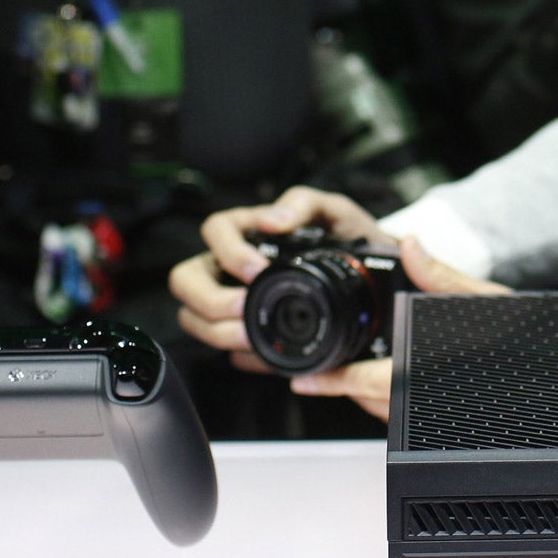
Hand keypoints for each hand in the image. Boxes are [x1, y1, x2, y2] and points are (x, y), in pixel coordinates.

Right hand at [168, 186, 382, 365]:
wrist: (371, 280)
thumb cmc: (346, 239)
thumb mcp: (332, 211)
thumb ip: (305, 203)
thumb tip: (274, 218)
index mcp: (248, 232)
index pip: (214, 231)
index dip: (226, 251)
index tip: (254, 269)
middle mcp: (231, 266)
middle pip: (186, 280)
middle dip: (208, 298)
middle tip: (242, 308)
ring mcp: (232, 299)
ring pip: (193, 317)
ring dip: (217, 330)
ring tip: (250, 335)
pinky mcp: (244, 331)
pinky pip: (223, 347)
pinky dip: (238, 354)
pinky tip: (260, 353)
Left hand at [286, 238, 507, 421]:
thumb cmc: (528, 342)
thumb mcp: (486, 299)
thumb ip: (443, 276)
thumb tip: (411, 246)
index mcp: (435, 369)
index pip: (375, 382)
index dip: (338, 383)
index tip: (309, 382)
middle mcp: (436, 398)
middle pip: (374, 403)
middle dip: (345, 388)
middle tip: (317, 374)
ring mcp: (441, 415)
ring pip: (387, 416)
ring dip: (364, 398)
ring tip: (342, 379)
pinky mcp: (446, 420)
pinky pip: (405, 419)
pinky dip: (386, 403)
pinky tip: (383, 384)